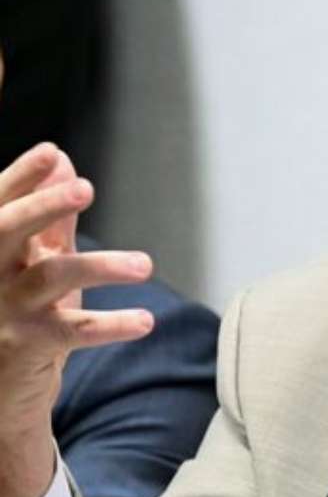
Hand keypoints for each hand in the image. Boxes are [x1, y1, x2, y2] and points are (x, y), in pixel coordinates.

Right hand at [0, 143, 154, 496]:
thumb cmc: (18, 311)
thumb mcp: (33, 261)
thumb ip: (50, 217)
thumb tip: (64, 161)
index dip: (21, 178)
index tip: (50, 151)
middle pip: (6, 231)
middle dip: (45, 206)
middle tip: (86, 188)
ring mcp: (4, 311)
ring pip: (51, 277)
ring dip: (102, 266)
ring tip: (145, 266)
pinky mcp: (27, 345)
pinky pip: (73, 331)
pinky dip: (112, 325)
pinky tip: (144, 321)